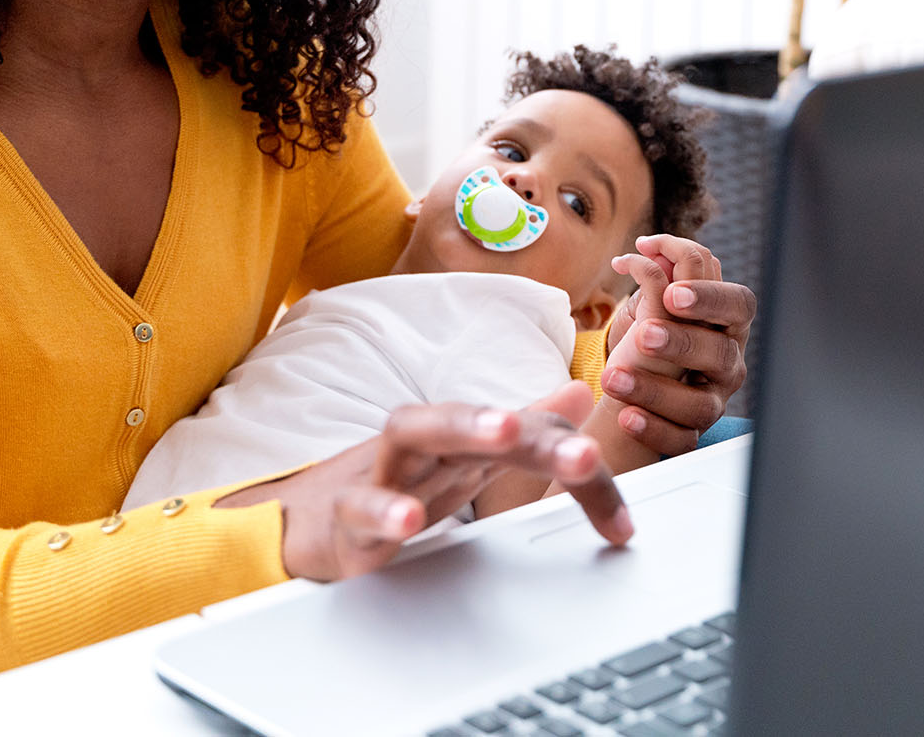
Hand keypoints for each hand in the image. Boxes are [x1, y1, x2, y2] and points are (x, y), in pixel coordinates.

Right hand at [215, 381, 631, 581]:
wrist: (300, 522)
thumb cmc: (394, 485)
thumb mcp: (467, 461)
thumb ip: (524, 434)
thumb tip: (579, 394)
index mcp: (462, 441)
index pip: (530, 441)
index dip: (580, 475)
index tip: (624, 528)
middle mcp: (425, 447)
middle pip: (475, 419)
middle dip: (531, 429)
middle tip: (581, 448)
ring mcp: (382, 475)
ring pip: (413, 434)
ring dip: (461, 427)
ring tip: (505, 432)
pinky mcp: (344, 518)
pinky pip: (359, 508)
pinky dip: (384, 511)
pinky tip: (412, 521)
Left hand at [604, 234, 754, 456]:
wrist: (640, 386)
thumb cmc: (656, 332)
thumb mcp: (657, 302)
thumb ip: (660, 274)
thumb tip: (650, 249)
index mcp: (727, 323)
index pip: (738, 304)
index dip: (710, 297)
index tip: (671, 294)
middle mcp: (728, 362)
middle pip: (720, 353)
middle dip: (682, 342)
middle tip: (644, 335)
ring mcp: (713, 401)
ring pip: (701, 403)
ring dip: (655, 389)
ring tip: (614, 376)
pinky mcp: (692, 434)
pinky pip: (681, 439)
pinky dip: (653, 429)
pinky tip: (625, 417)